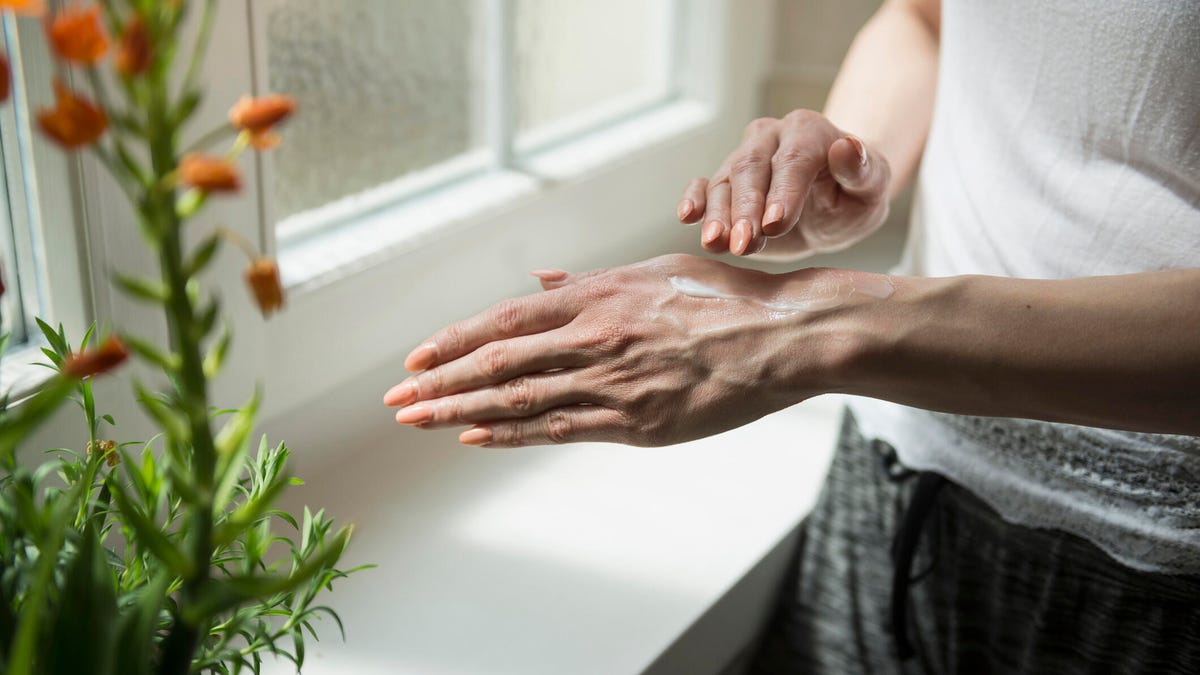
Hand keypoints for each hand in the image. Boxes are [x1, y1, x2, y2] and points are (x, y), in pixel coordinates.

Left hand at [382, 255, 841, 447]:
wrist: (783, 337)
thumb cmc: (722, 298)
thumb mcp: (652, 271)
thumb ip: (588, 282)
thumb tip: (537, 280)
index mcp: (599, 296)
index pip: (507, 318)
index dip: (456, 340)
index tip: (418, 358)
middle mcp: (597, 337)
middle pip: (501, 362)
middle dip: (442, 382)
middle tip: (397, 400)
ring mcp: (616, 383)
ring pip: (522, 399)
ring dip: (462, 412)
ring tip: (419, 422)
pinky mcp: (639, 423)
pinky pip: (563, 429)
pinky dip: (514, 434)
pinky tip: (477, 439)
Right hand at [677, 109, 890, 258]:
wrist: (835, 204)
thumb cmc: (855, 195)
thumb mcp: (872, 186)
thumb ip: (863, 169)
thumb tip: (847, 148)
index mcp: (807, 131)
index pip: (792, 160)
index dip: (783, 191)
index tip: (776, 224)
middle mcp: (770, 137)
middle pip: (750, 168)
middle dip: (745, 208)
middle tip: (744, 243)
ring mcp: (743, 159)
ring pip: (724, 182)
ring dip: (718, 215)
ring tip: (716, 243)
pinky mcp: (726, 184)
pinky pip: (704, 187)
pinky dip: (694, 200)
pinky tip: (688, 216)